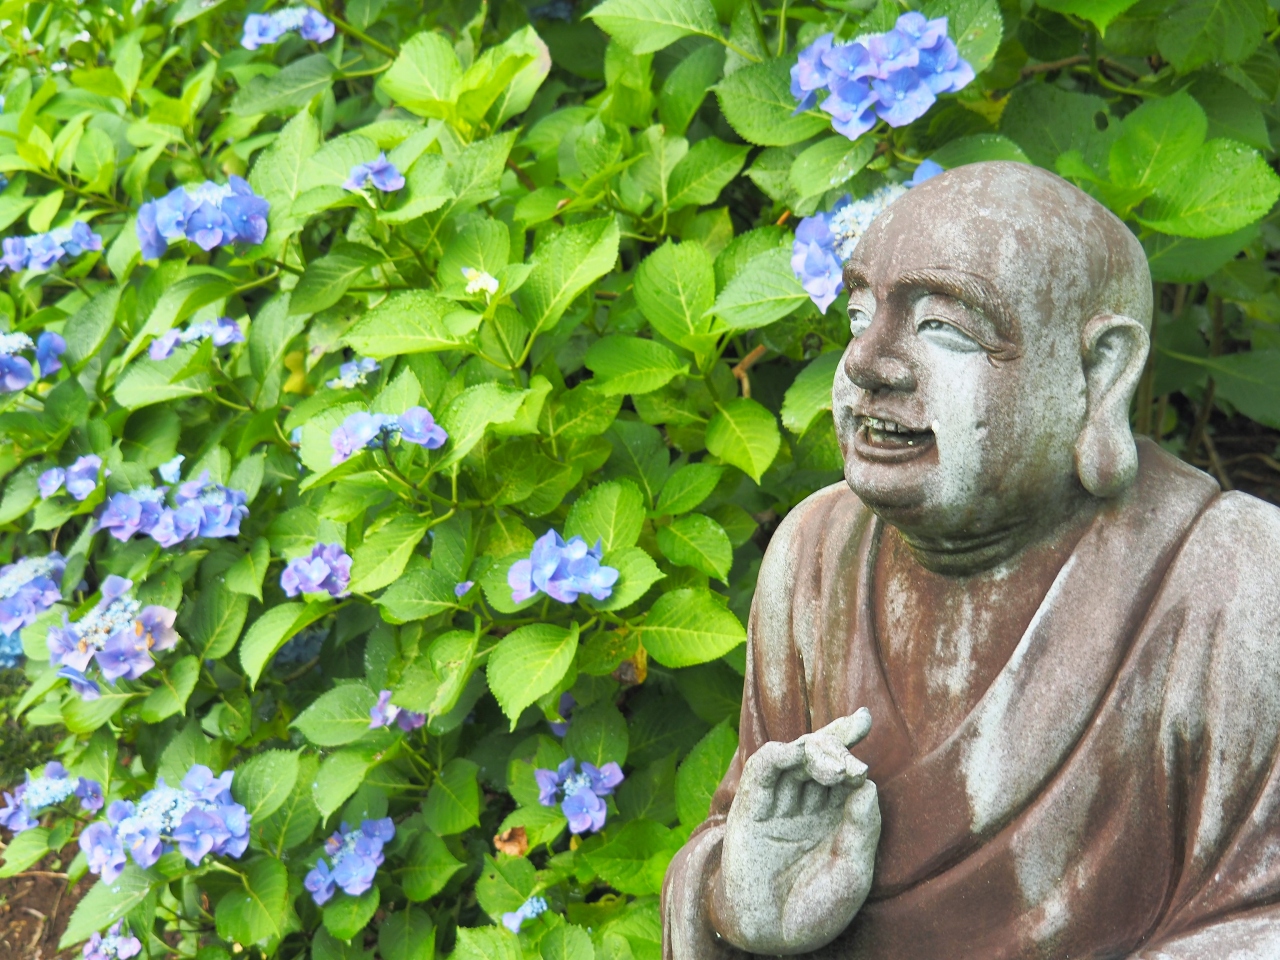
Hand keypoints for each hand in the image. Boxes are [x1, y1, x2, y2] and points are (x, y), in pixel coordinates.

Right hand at [711, 709, 880, 954]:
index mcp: (830, 815)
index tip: (863, 721)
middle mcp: (804, 805)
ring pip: (792, 759)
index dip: (848, 740)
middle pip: (817, 756)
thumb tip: (868, 784)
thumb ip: (863, 827)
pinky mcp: (750, 811)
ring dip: (813, 751)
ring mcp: (777, 806)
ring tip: (834, 766)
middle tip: (853, 740)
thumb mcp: (853, 870)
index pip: (839, 766)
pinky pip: (761, 773)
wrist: (776, 936)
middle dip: (834, 741)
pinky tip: (795, 752)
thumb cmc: (817, 909)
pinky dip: (776, 756)